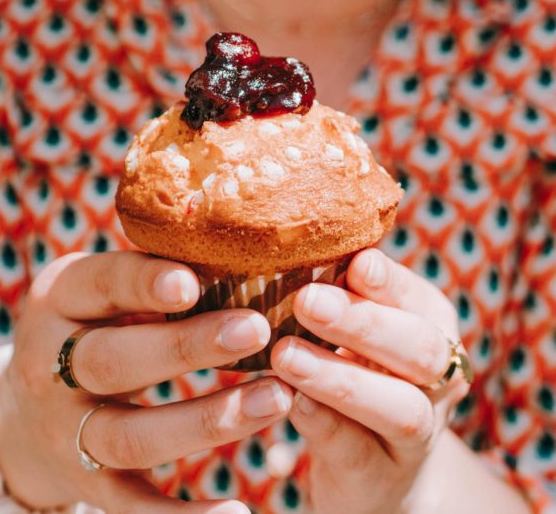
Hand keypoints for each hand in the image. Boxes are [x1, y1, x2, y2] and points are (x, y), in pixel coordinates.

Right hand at [0, 251, 291, 513]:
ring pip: (132, 434)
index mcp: (61, 299)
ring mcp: (68, 429)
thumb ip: (151, 272)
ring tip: (275, 400)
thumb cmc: (90, 325)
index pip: (99, 284)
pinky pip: (132, 505)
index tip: (193, 281)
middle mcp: (53, 364)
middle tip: (256, 329)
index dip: (143, 283)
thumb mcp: (101, 288)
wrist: (22, 411)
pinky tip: (238, 513)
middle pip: (116, 360)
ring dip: (206, 420)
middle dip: (187, 347)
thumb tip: (244, 248)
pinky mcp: (87, 481)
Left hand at [271, 249, 469, 513]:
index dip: (390, 283)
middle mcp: (437, 380)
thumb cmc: (359, 371)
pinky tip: (292, 401)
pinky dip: (326, 424)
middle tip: (306, 301)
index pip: (418, 300)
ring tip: (285, 354)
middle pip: (420, 349)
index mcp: (431, 329)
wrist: (377, 465)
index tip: (357, 263)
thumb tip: (287, 244)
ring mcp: (417, 435)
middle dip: (363, 323)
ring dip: (339, 378)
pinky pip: (358, 452)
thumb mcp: (358, 331)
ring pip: (398, 406)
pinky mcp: (382, 478)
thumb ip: (338, 294)